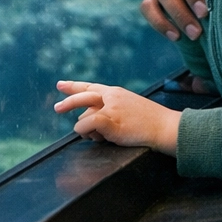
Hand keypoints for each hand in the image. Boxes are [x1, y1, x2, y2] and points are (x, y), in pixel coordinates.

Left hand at [53, 80, 180, 153]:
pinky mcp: (109, 120)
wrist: (164, 127)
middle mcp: (111, 97)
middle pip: (82, 96)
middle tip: (56, 108)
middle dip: (67, 102)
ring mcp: (110, 108)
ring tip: (105, 137)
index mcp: (116, 93)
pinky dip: (85, 133)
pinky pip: (85, 126)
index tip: (61, 85)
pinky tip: (95, 137)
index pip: (91, 87)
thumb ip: (110, 109)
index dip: (74, 86)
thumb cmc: (150, 123)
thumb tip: (88, 119)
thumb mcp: (129, 109)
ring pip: (83, 118)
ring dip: (88, 131)